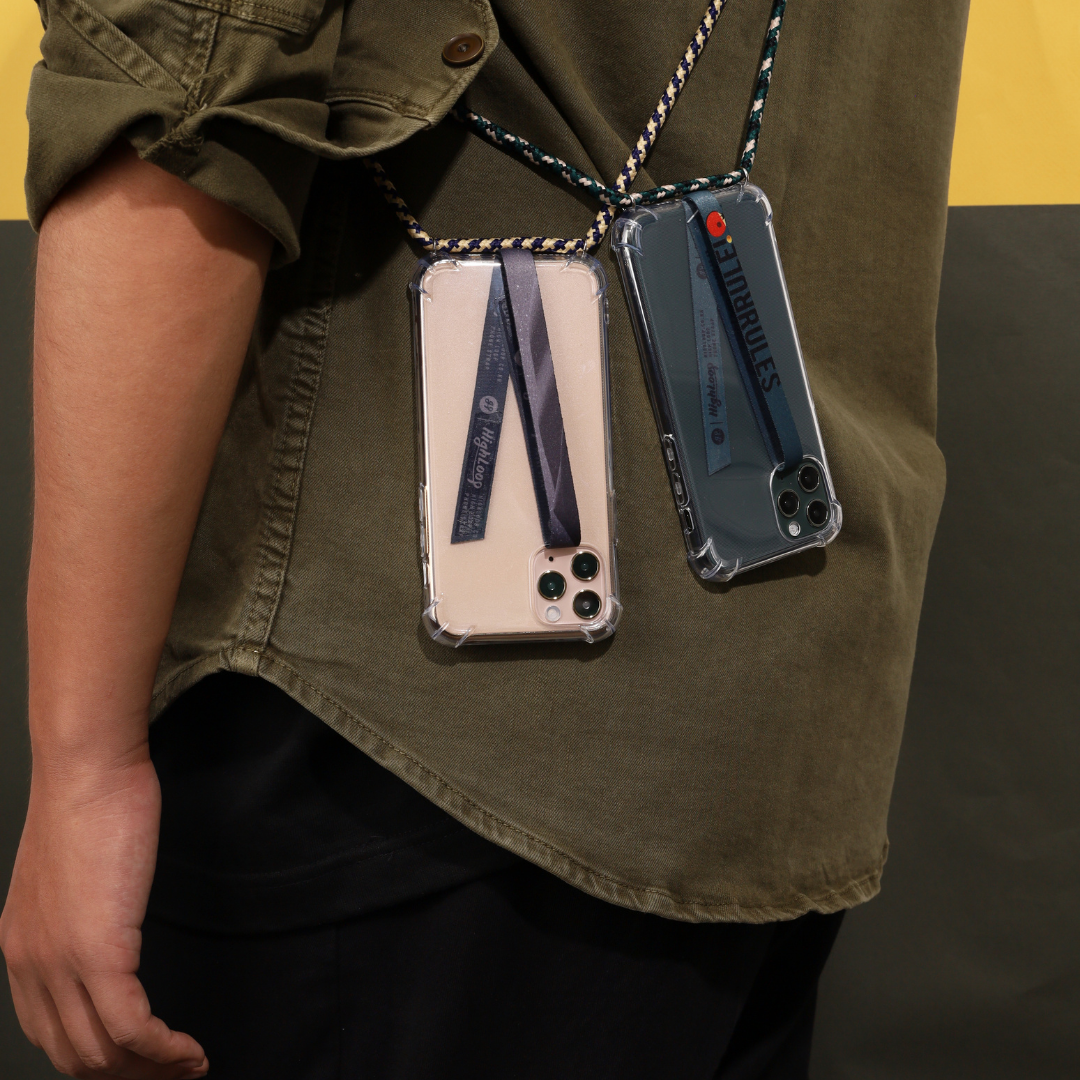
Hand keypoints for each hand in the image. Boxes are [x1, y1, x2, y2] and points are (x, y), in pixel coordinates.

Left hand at [0, 750, 207, 1078]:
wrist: (86, 772)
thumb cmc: (90, 803)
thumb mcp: (76, 868)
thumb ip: (84, 910)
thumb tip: (113, 928)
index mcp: (21, 949)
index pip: (51, 1034)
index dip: (97, 1061)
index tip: (139, 1063)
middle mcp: (31, 967)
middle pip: (75, 1056)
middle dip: (127, 1077)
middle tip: (170, 1075)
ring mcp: (61, 964)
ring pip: (102, 1054)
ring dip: (150, 1072)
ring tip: (187, 1068)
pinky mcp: (99, 953)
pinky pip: (132, 1029)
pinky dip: (165, 1051)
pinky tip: (189, 1051)